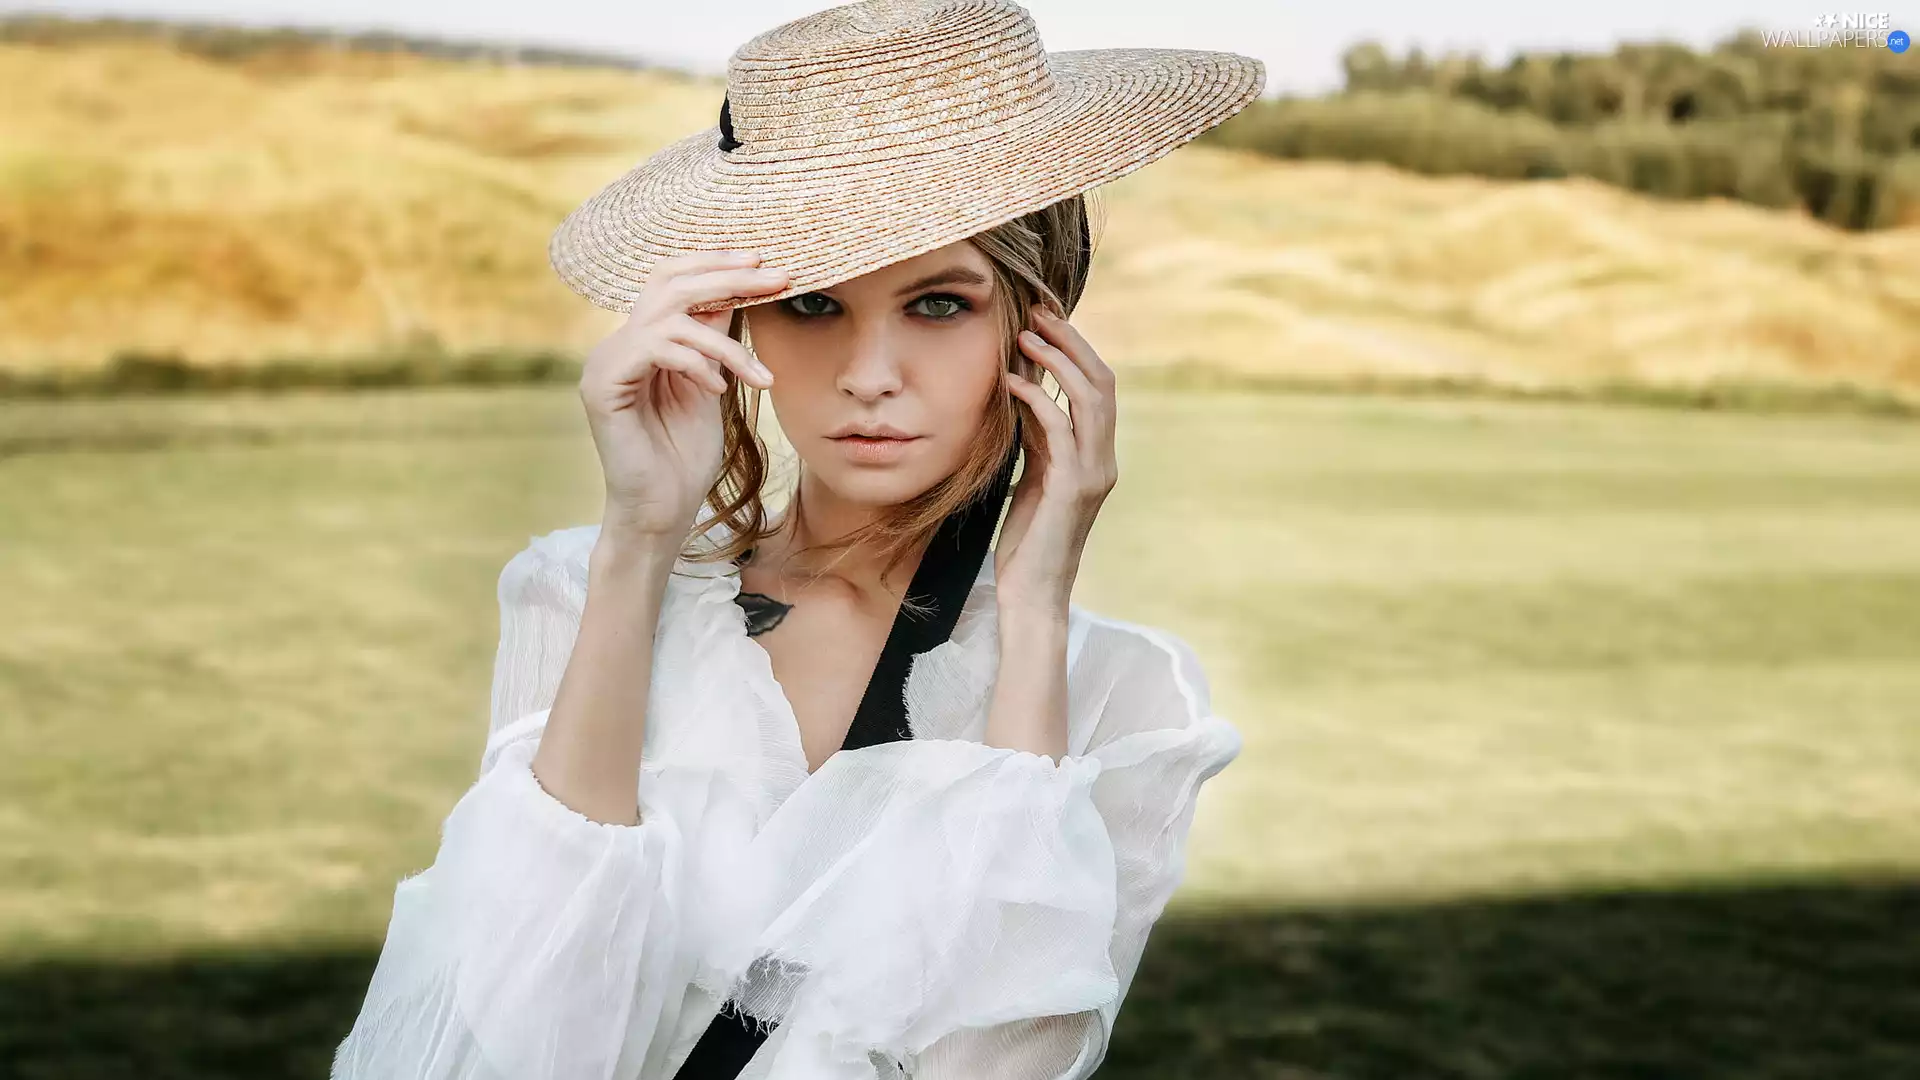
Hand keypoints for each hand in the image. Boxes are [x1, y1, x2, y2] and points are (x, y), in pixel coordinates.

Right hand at [578, 251, 786, 541]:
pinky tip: (718, 390)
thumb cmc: (686, 456)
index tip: (764, 263)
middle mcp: (616, 344)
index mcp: (639, 340)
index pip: (671, 278)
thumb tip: (738, 288)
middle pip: (668, 282)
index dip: (715, 263)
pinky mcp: (602, 386)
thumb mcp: (711, 385)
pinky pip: (654, 347)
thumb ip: (714, 340)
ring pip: (669, 316)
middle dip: (727, 276)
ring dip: (725, 343)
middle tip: (777, 277)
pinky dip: (695, 362)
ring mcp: (604, 362)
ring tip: (758, 375)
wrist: (663, 512)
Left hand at [995, 305, 1117, 613]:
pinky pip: (1060, 431)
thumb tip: (1025, 392)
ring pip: (1091, 399)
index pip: (1097, 387)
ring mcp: (1094, 473)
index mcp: (1097, 455)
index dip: (1075, 348)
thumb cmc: (1027, 540)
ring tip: (1026, 336)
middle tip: (1038, 311)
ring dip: (1058, 362)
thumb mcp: (1033, 476)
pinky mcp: (1073, 488)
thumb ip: (1038, 438)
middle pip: (1101, 382)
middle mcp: (1104, 459)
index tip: (1043, 318)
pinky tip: (1011, 383)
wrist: (1032, 593)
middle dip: (1072, 341)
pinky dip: (1038, 400)